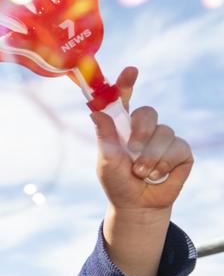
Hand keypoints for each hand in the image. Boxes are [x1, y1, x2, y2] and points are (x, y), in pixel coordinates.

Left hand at [93, 67, 192, 209]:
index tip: (130, 70)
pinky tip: (157, 174)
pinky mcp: (181, 152)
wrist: (137, 205)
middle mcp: (145, 129)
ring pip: (163, 132)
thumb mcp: (106, 161)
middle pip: (148, 112)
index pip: (125, 101)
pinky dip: (164, 163)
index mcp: (123, 128)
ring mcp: (164, 139)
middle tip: (133, 149)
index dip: (126, 84)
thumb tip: (95, 112)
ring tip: (141, 173)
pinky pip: (177, 147)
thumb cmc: (118, 183)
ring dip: (150, 156)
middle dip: (141, 130)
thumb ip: (105, 136)